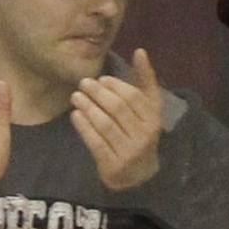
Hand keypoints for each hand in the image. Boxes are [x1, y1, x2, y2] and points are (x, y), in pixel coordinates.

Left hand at [71, 49, 163, 190]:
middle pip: (118, 109)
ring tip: (76, 96)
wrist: (139, 178)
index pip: (133, 98)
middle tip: (83, 83)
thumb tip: (140, 51)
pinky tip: (75, 115)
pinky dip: (84, 127)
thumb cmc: (140, 135)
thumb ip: (146, 82)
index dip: (116, 86)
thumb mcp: (148, 110)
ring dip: (88, 107)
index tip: (102, 79)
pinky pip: (96, 142)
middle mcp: (143, 136)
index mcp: (153, 120)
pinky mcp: (113, 165)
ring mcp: (128, 152)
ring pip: (105, 124)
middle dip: (98, 94)